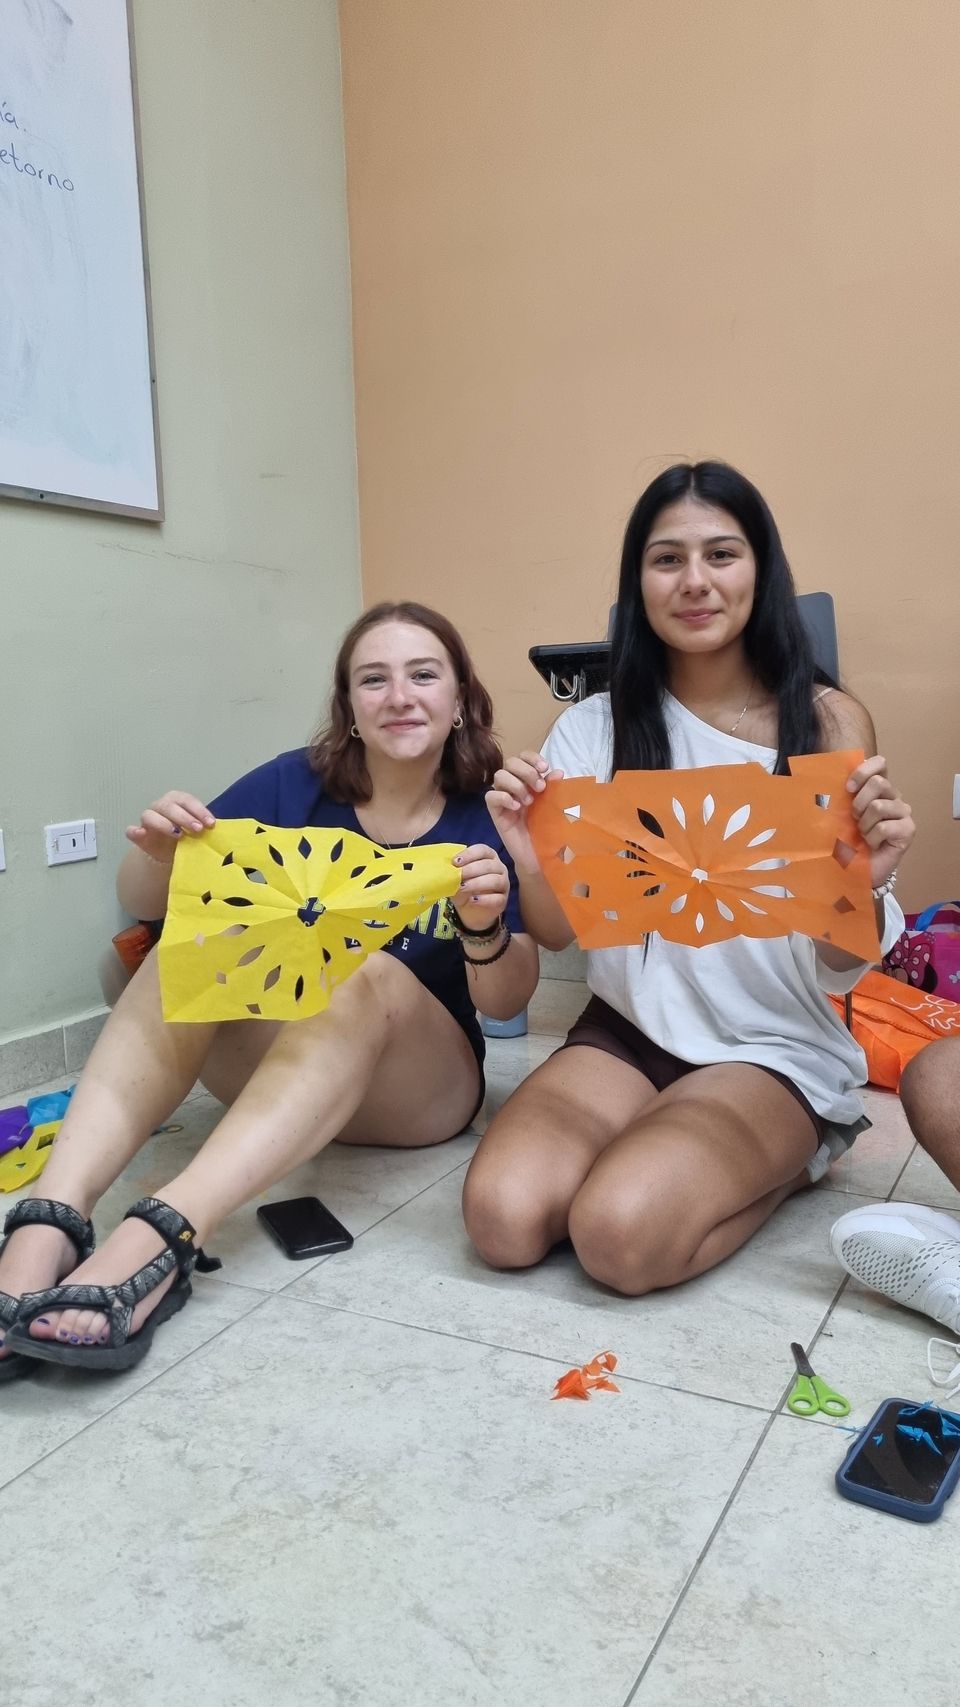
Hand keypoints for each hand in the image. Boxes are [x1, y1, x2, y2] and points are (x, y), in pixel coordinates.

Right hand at [125, 791, 214, 864]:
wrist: (170, 854)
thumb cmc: (186, 837)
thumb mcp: (197, 831)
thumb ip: (203, 826)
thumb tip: (216, 827)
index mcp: (176, 801)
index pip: (186, 800)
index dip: (199, 810)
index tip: (211, 824)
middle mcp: (160, 806)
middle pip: (169, 806)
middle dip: (185, 817)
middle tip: (198, 829)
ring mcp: (147, 820)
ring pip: (150, 815)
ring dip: (164, 823)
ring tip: (179, 835)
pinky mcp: (138, 835)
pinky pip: (131, 831)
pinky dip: (134, 832)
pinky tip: (140, 834)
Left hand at [451, 843, 509, 932]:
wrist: (471, 909)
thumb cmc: (465, 888)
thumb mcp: (456, 879)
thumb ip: (454, 872)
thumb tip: (445, 870)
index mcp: (488, 856)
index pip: (482, 850)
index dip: (469, 854)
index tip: (455, 861)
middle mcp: (499, 867)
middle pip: (488, 865)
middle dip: (471, 869)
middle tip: (458, 875)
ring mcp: (503, 883)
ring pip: (495, 880)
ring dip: (477, 883)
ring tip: (463, 887)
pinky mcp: (503, 899)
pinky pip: (497, 898)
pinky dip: (485, 899)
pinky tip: (473, 900)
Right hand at [486, 752, 562, 875]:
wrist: (541, 856)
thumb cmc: (548, 830)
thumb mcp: (555, 806)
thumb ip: (554, 789)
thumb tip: (557, 772)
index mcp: (528, 781)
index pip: (523, 757)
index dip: (532, 758)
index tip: (545, 768)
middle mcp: (514, 787)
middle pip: (510, 762)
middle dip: (526, 771)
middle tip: (539, 788)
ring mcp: (504, 799)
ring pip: (499, 776)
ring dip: (516, 784)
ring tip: (529, 801)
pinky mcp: (496, 813)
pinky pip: (490, 797)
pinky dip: (503, 797)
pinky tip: (516, 807)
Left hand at [847, 755, 914, 889]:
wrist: (855, 870)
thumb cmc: (846, 841)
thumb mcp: (837, 815)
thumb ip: (837, 796)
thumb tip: (820, 779)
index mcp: (877, 789)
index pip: (880, 763)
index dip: (863, 771)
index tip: (848, 788)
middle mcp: (893, 797)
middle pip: (879, 783)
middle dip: (859, 803)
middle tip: (854, 819)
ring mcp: (903, 813)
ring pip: (879, 806)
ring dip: (864, 824)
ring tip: (863, 835)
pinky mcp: (908, 830)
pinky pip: (885, 827)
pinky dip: (872, 838)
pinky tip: (873, 845)